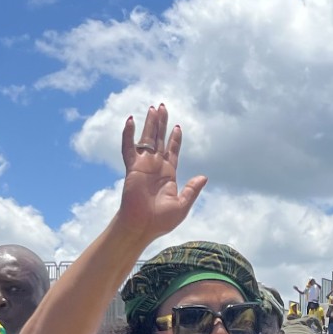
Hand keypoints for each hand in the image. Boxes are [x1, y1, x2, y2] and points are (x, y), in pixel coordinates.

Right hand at [114, 104, 206, 242]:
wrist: (142, 227)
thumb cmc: (161, 221)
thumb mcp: (182, 205)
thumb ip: (192, 190)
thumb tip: (204, 177)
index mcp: (168, 174)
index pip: (172, 151)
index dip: (174, 139)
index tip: (177, 126)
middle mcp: (155, 167)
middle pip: (159, 139)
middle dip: (161, 123)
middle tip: (162, 107)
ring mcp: (143, 166)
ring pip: (147, 139)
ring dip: (150, 124)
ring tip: (153, 108)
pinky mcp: (132, 168)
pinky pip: (128, 148)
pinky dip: (128, 135)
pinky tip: (130, 121)